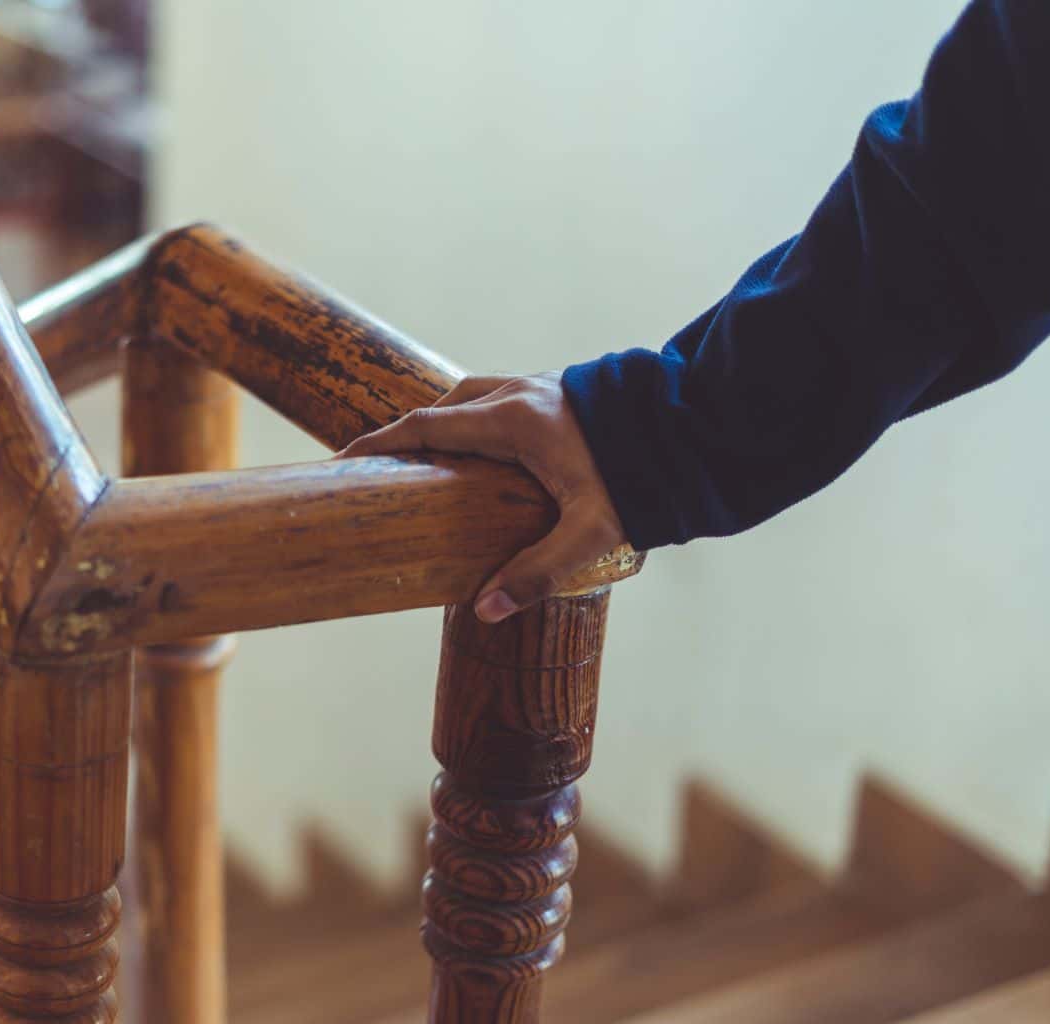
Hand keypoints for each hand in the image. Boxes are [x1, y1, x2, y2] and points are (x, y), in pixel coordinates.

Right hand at [338, 372, 626, 622]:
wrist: (700, 428)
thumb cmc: (646, 478)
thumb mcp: (591, 533)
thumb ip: (538, 572)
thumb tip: (485, 610)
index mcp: (514, 421)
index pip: (428, 426)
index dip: (383, 443)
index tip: (348, 459)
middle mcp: (522, 395)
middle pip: (446, 406)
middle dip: (411, 434)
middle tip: (388, 467)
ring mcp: (544, 387)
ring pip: (475, 397)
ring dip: (448, 423)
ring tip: (434, 463)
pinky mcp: (565, 392)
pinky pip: (503, 400)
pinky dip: (479, 420)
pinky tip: (489, 452)